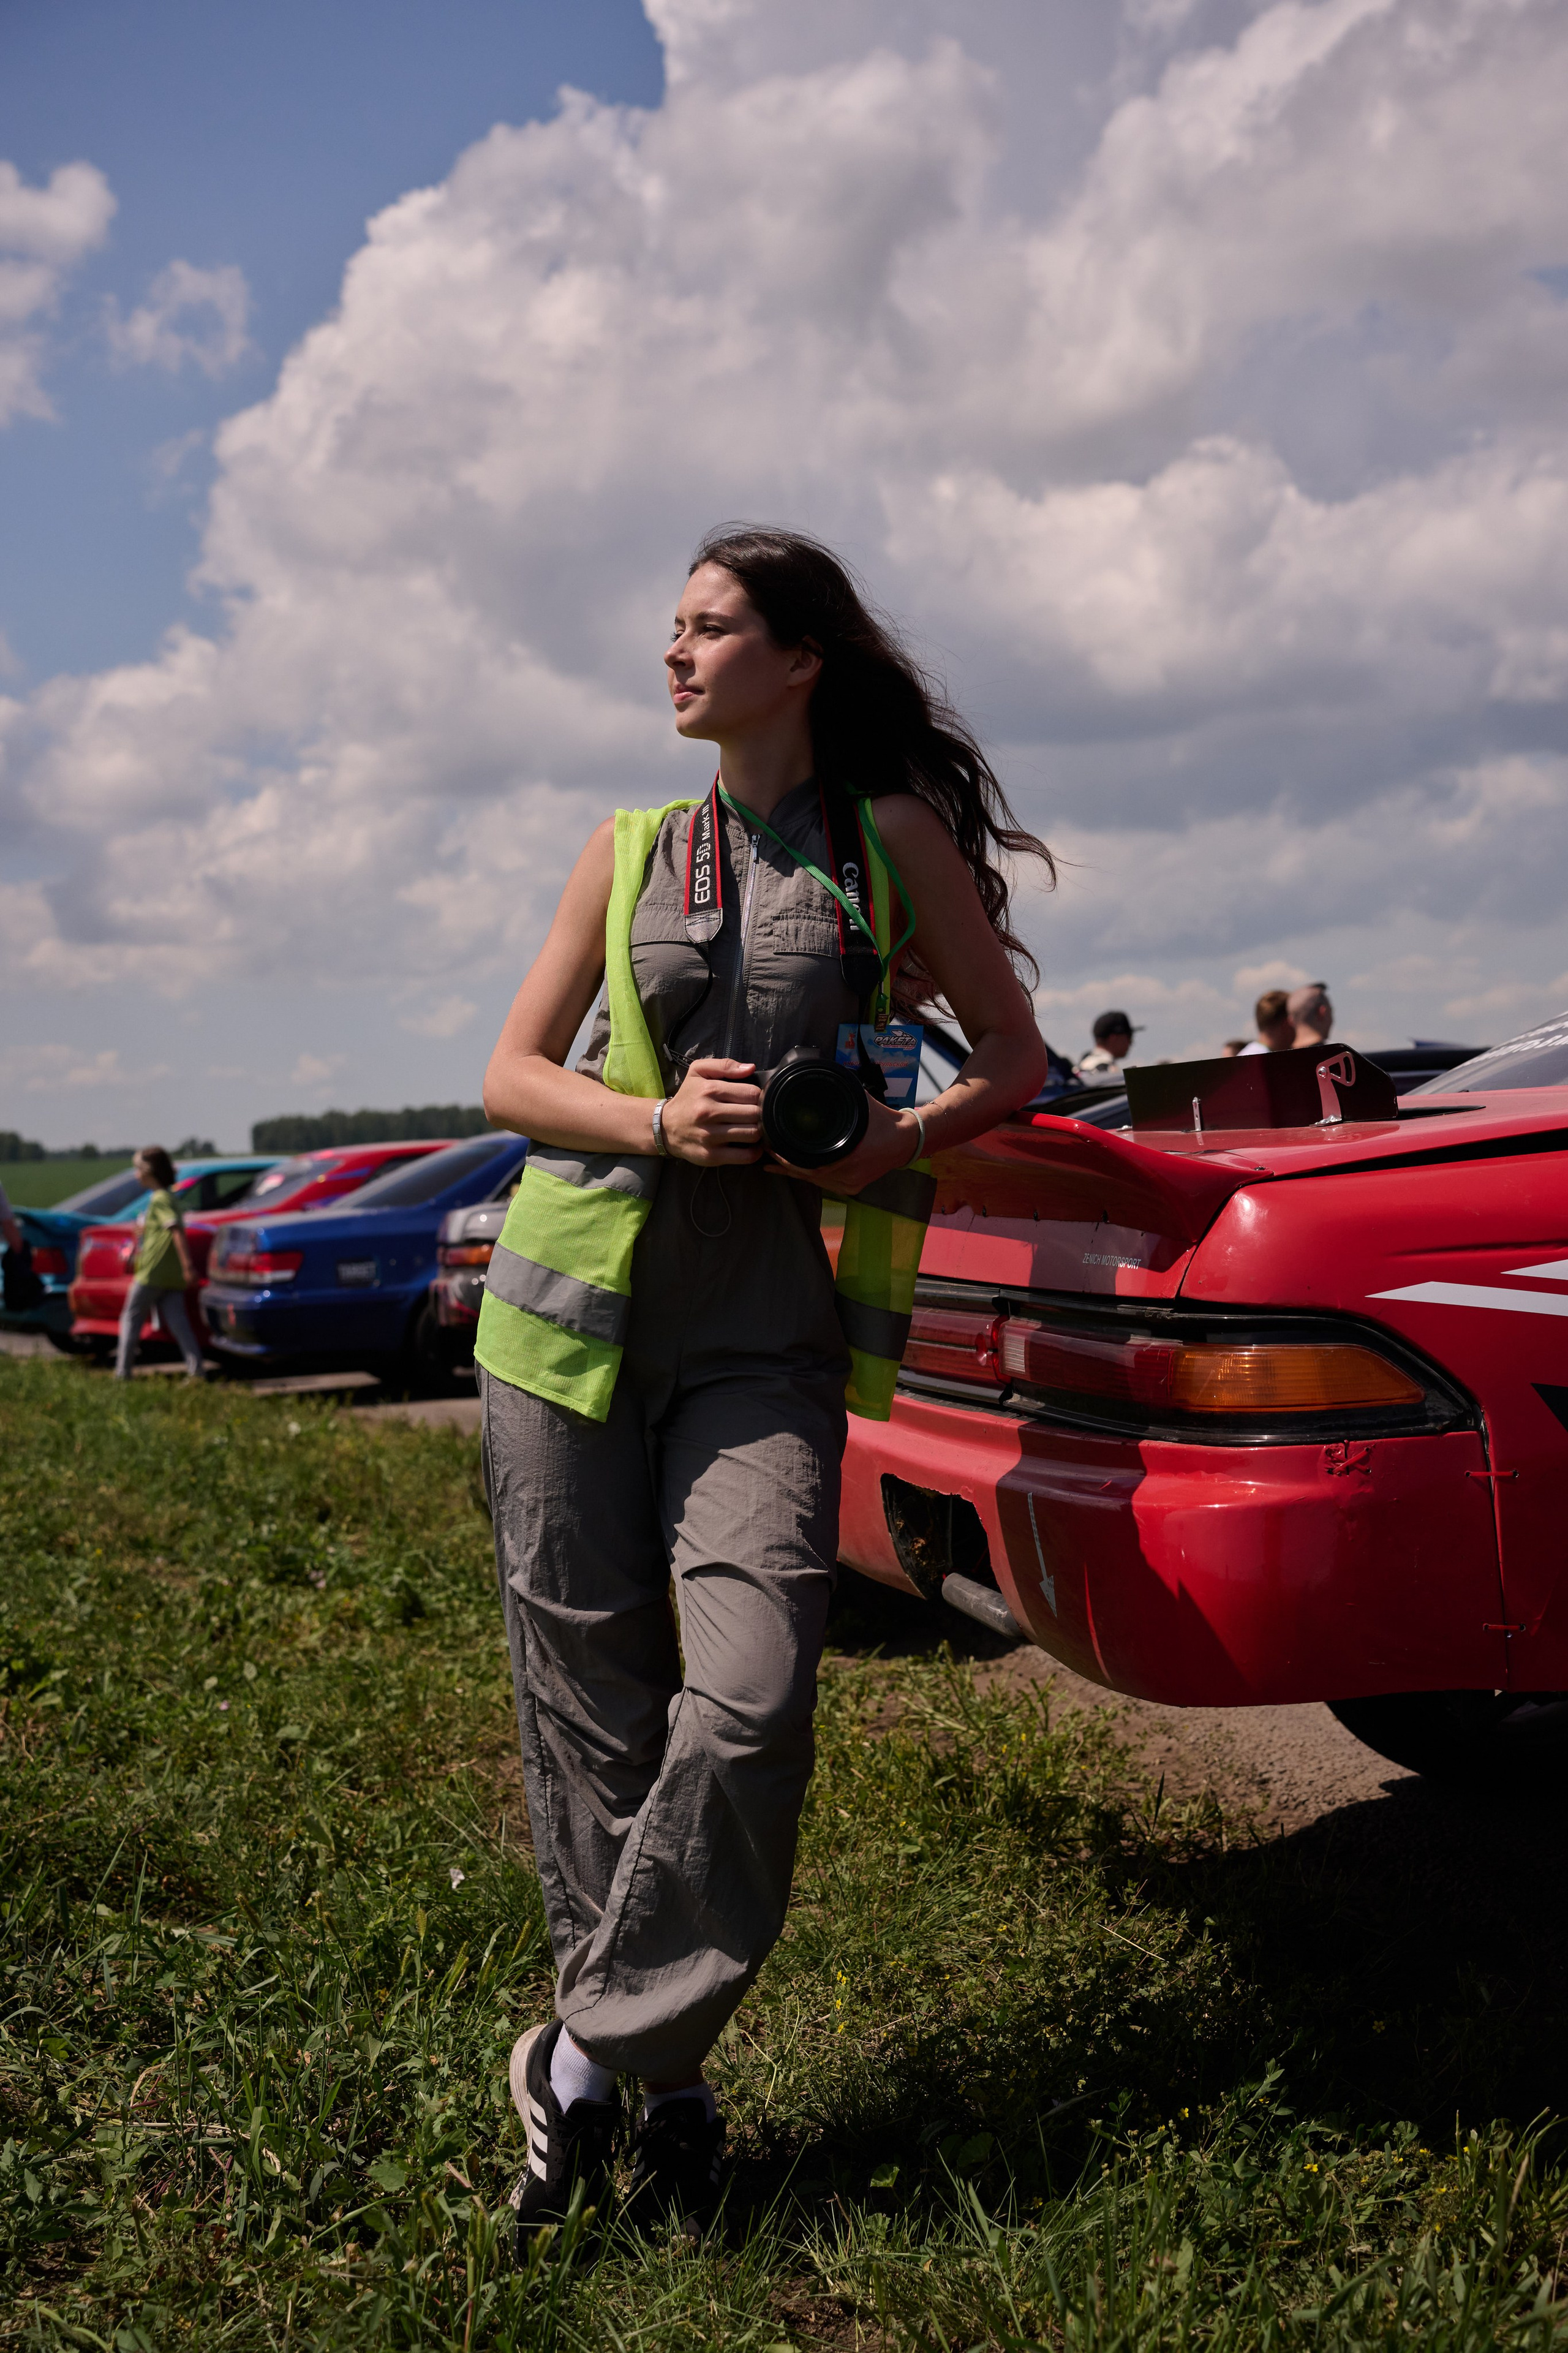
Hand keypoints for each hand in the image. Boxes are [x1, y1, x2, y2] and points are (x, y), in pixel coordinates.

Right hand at [661, 1057, 763, 1164]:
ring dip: (759, 1132)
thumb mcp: (698, 1072)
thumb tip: (751, 1068)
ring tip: (752, 1128)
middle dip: (760, 1114)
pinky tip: (750, 1145)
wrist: (665, 1127)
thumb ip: (725, 1065)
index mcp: (709, 1090)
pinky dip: (754, 1152)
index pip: (751, 1093)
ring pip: (752, 1134)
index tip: (754, 1100)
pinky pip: (745, 1156)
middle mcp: (708, 1113)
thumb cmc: (687, 1098)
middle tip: (755, 1115)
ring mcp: (710, 1136)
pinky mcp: (711, 1156)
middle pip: (754, 1114)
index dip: (758, 1096)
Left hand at [768, 1093, 920, 1195]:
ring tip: (774, 1163)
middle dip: (785, 1166)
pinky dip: (810, 1177)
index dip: (787, 1160)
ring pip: (815, 1182)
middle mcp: (849, 1176)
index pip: (810, 1166)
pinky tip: (795, 1171)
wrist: (907, 1140)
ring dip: (795, 1173)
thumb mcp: (860, 1102)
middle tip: (767, 1152)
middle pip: (809, 1177)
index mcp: (850, 1157)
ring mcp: (851, 1185)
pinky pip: (826, 1185)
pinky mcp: (853, 1188)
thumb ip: (839, 1093)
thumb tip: (816, 1077)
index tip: (772, 1147)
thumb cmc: (883, 1120)